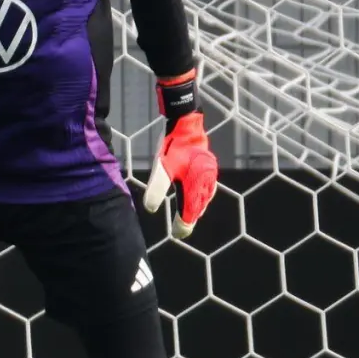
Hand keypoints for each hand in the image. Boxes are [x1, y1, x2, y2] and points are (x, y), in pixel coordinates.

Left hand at [142, 112, 217, 238]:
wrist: (186, 123)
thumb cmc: (173, 147)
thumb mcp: (161, 168)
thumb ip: (156, 189)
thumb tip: (150, 209)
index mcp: (194, 187)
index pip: (189, 213)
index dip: (183, 225)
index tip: (177, 234)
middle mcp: (205, 183)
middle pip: (198, 207)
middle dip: (190, 219)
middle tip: (182, 230)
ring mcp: (209, 174)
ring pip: (204, 198)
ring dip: (197, 209)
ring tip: (191, 217)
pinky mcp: (209, 166)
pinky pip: (207, 187)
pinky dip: (202, 197)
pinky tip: (198, 195)